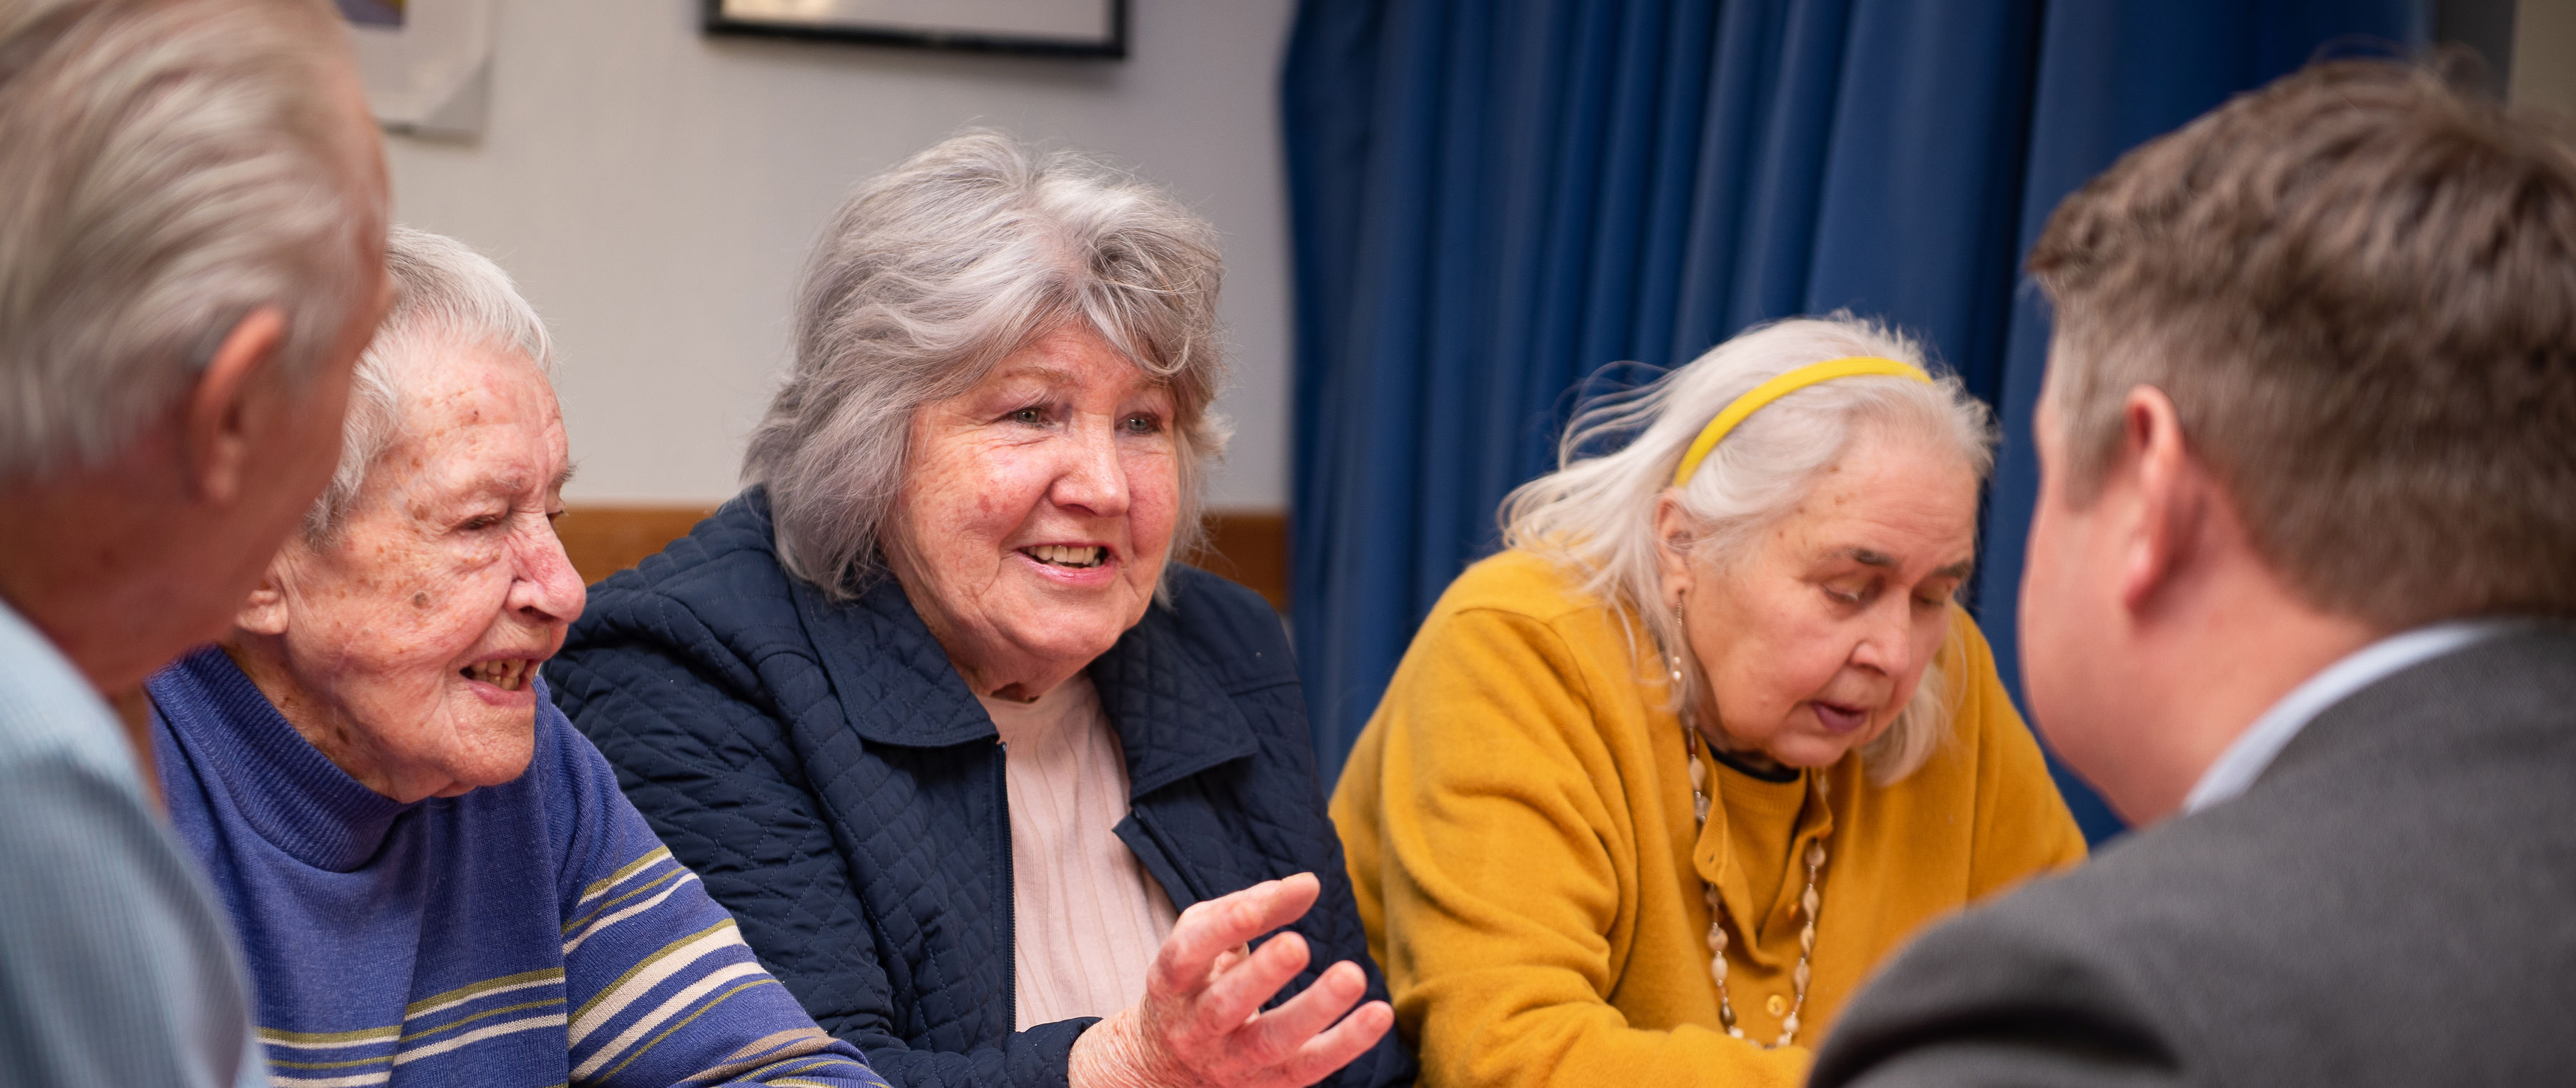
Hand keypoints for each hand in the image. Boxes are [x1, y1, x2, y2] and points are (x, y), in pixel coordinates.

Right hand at [1069, 873, 1393, 1087]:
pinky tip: (1379, 1014)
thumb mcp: (1203, 940)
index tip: (1254, 908)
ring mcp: (1229, 1062)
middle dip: (1261, 975)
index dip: (1220, 931)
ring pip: (1269, 1043)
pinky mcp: (1267, 1084)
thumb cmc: (1196, 981)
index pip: (1188, 954)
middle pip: (1223, 1007)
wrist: (1167, 1067)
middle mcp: (1193, 1028)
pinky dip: (1346, 1043)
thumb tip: (1309, 885)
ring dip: (1313, 1010)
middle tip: (1297, 945)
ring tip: (1352, 975)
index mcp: (1171, 982)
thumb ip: (1252, 906)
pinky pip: (1308, 1067)